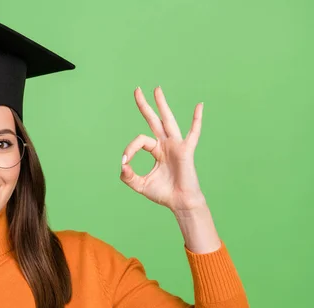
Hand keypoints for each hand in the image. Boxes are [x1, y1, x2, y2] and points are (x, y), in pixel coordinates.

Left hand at [120, 86, 206, 212]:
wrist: (180, 203)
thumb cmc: (163, 194)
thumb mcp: (140, 185)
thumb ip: (128, 176)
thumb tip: (122, 165)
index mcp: (156, 150)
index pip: (139, 141)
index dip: (129, 149)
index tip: (125, 163)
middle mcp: (166, 144)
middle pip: (154, 120)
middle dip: (145, 106)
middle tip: (136, 89)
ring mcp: (176, 146)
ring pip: (168, 121)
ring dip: (162, 105)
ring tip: (156, 89)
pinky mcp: (186, 151)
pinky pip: (193, 133)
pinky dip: (196, 120)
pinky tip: (199, 105)